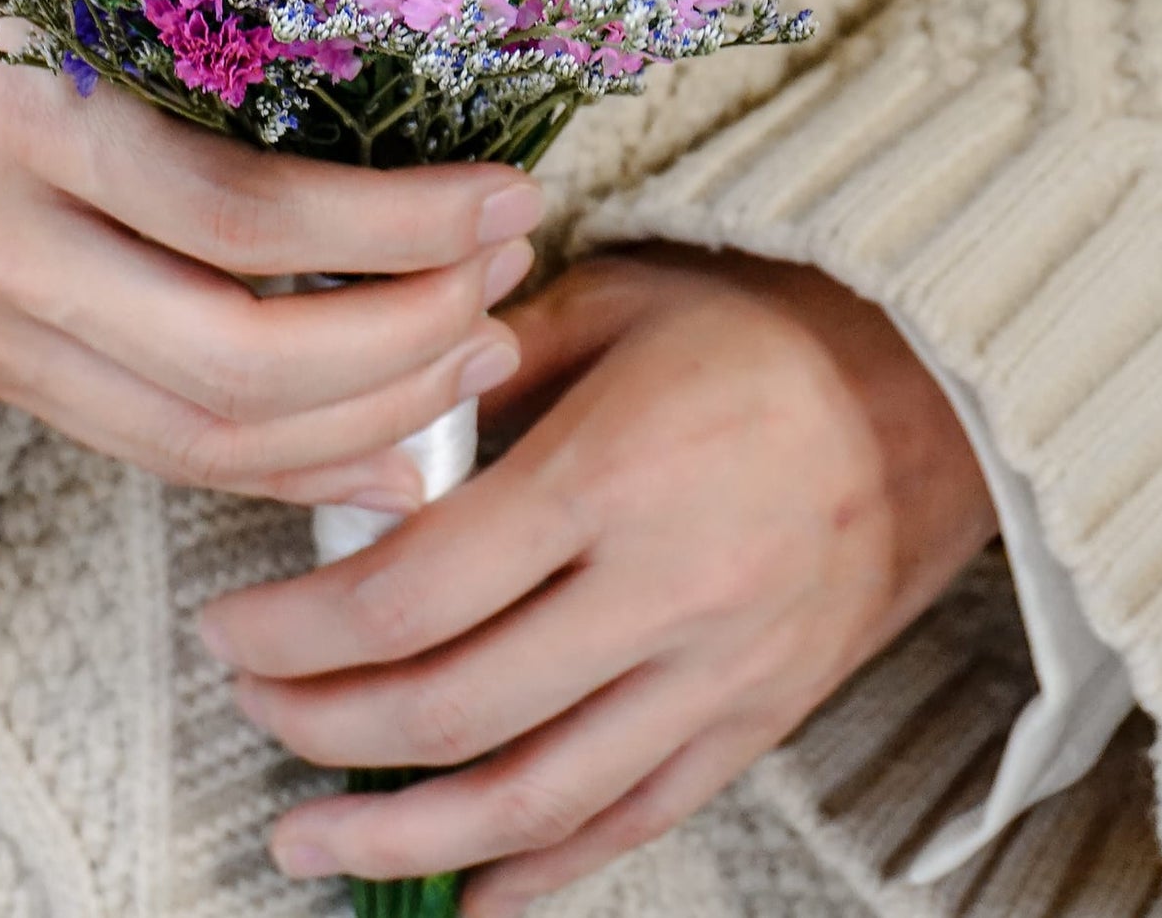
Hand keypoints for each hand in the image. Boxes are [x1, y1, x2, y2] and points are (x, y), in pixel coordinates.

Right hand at [0, 48, 540, 510]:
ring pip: (201, 436)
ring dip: (365, 418)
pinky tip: (386, 459)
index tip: (508, 196)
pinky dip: (284, 468)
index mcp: (15, 122)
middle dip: (404, 341)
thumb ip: (186, 22)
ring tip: (477, 362)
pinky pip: (154, 452)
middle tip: (508, 282)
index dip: (397, 228)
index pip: (243, 217)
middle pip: (236, 360)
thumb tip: (384, 77)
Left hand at [199, 253, 997, 914]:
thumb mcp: (615, 303)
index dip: (295, 627)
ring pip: (532, 799)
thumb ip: (488, 360)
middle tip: (250, 703)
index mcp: (610, 476)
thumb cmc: (758, 334)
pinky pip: (630, 822)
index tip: (231, 625)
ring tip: (307, 840)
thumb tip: (376, 411)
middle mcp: (661, 593)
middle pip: (450, 708)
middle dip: (319, 724)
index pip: (413, 590)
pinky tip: (462, 892)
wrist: (930, 400)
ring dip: (401, 836)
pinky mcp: (751, 724)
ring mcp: (713, 676)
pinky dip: (537, 873)